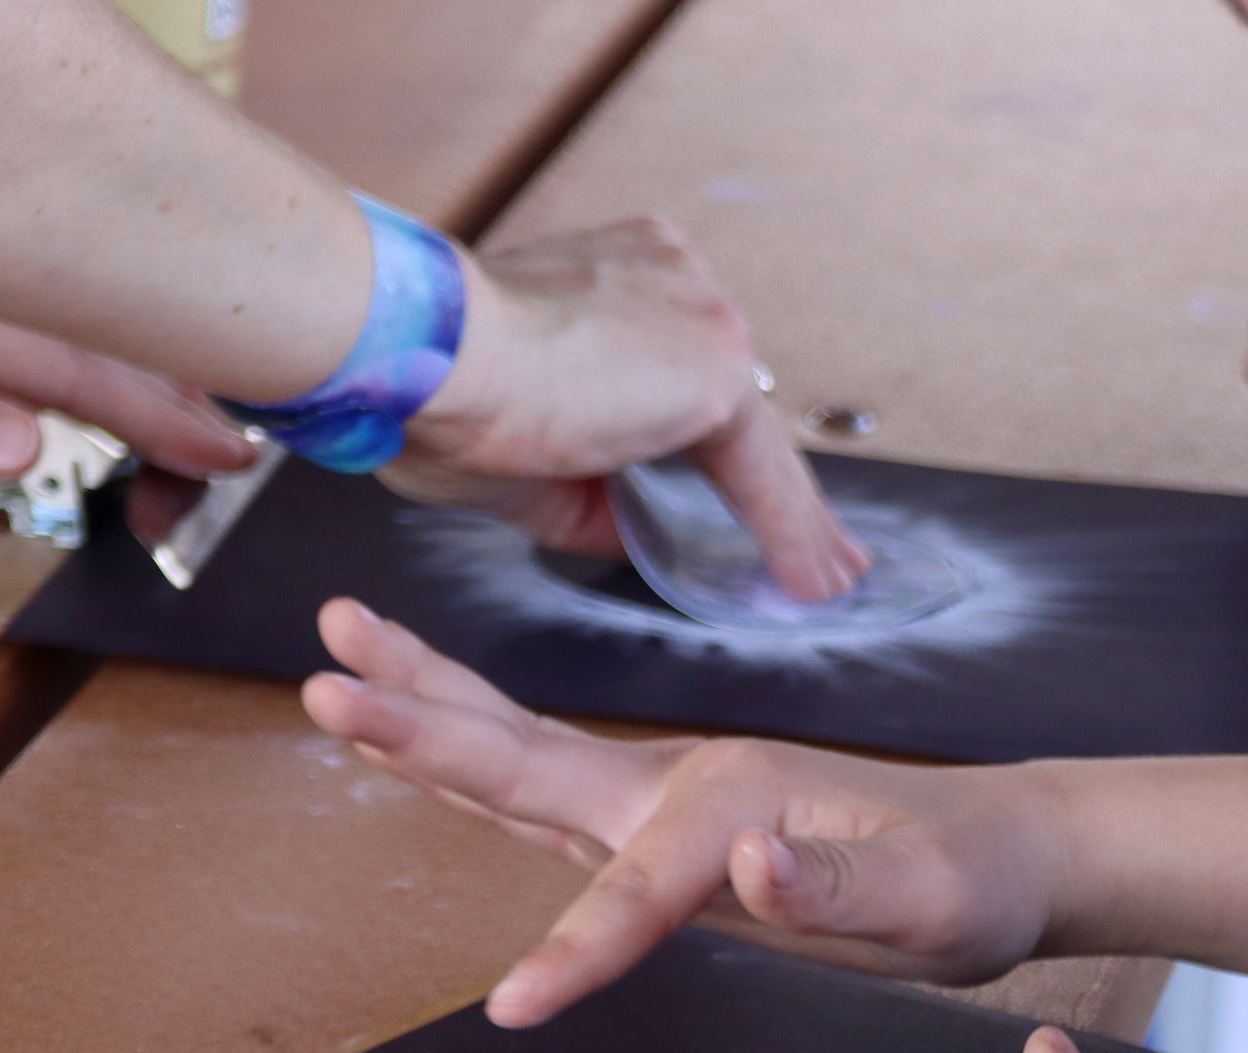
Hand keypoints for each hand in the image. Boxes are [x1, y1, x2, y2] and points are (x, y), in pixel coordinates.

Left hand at [0, 264, 253, 482]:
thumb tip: (18, 446)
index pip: (65, 354)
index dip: (156, 405)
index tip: (234, 445)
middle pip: (67, 331)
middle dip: (157, 388)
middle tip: (236, 443)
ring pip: (29, 324)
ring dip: (109, 371)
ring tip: (181, 412)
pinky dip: (35, 356)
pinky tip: (54, 386)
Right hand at [300, 601, 1059, 1024]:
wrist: (1007, 854)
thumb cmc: (976, 876)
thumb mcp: (932, 893)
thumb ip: (842, 881)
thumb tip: (753, 862)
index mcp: (736, 798)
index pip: (635, 889)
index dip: (579, 952)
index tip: (517, 1008)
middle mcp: (689, 783)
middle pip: (531, 753)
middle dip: (428, 718)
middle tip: (327, 666)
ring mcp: (674, 801)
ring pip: (527, 758)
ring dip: (434, 712)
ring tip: (340, 667)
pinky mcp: (672, 833)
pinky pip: (555, 800)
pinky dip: (483, 768)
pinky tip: (437, 759)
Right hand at [390, 219, 864, 601]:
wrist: (417, 356)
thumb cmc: (430, 395)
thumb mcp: (519, 452)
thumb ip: (590, 486)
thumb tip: (636, 529)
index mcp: (613, 276)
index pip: (677, 369)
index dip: (704, 431)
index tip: (730, 476)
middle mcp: (669, 277)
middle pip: (734, 403)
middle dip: (771, 480)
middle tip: (819, 546)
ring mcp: (700, 316)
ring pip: (758, 442)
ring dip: (795, 516)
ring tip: (830, 578)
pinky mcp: (717, 372)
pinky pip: (763, 474)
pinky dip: (790, 533)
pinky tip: (811, 581)